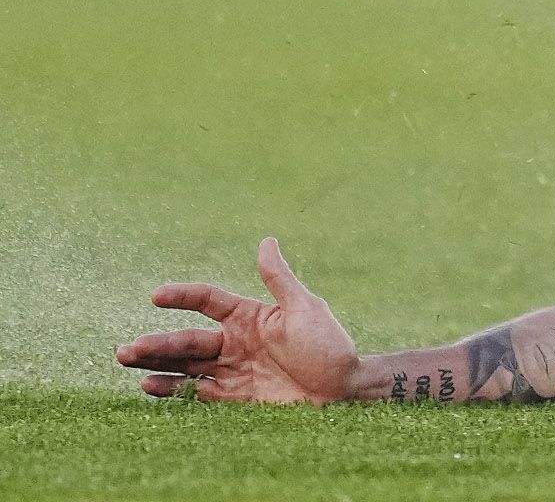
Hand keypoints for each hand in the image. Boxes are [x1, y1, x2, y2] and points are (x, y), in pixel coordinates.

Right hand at [121, 239, 358, 402]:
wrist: (343, 391)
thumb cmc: (329, 346)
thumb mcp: (304, 308)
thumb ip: (279, 279)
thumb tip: (266, 240)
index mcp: (250, 317)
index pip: (208, 301)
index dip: (183, 297)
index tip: (156, 296)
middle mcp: (235, 342)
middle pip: (188, 340)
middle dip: (157, 343)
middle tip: (127, 349)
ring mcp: (232, 370)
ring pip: (185, 364)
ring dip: (156, 364)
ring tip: (128, 361)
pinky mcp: (233, 397)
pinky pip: (196, 391)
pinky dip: (173, 388)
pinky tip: (150, 385)